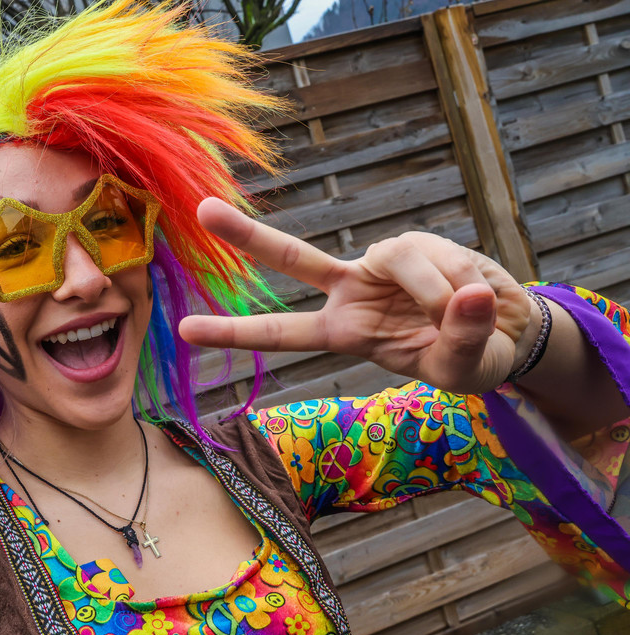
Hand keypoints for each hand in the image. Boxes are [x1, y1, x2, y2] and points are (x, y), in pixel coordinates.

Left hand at [179, 199, 535, 394]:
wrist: (505, 331)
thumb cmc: (470, 359)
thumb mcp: (462, 371)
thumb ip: (457, 341)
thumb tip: (463, 294)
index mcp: (343, 332)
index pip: (280, 334)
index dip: (235, 332)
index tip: (185, 329)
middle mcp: (350, 291)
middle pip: (292, 258)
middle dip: (248, 235)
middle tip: (202, 209)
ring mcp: (380, 263)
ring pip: (400, 260)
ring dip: (439, 292)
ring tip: (465, 314)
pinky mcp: (415, 244)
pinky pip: (436, 258)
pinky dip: (459, 281)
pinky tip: (474, 293)